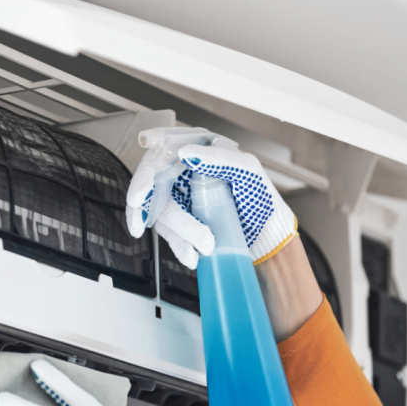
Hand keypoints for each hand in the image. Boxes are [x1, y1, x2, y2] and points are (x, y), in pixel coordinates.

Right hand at [126, 136, 296, 268]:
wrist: (267, 233)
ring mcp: (180, 197)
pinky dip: (179, 246)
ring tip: (205, 245)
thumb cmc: (260, 195)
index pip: (159, 156)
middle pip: (152, 189)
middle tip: (152, 226)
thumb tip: (186, 153)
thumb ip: (219, 158)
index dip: (143, 176)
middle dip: (151, 212)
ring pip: (159, 214)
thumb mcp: (246, 170)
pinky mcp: (181, 220)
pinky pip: (169, 233)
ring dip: (177, 234)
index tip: (139, 195)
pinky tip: (193, 255)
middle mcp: (182, 172)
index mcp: (195, 150)